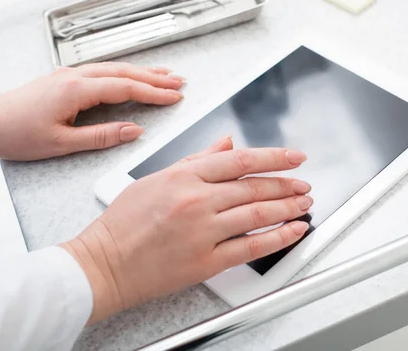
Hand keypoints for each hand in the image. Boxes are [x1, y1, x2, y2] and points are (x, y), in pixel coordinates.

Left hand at [0, 62, 183, 160]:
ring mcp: (70, 75)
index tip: (174, 97)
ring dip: (142, 71)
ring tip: (164, 75)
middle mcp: (75, 77)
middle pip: (125, 73)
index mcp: (76, 90)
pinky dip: (124, 72)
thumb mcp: (62, 143)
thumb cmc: (16, 133)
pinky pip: (103, 70)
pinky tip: (131, 75)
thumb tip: (133, 131)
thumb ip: (102, 136)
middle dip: (155, 78)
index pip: (126, 89)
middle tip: (179, 83)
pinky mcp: (65, 79)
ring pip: (115, 68)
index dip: (153, 93)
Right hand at [61, 138, 311, 323]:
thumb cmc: (123, 223)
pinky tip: (293, 231)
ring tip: (304, 204)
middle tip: (304, 184)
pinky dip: (278, 238)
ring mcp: (202, 231)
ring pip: (257, 214)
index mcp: (183, 176)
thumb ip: (197, 160)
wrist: (103, 264)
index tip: (295, 157)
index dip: (274, 157)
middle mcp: (196, 201)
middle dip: (286, 185)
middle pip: (254, 187)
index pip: (241, 160)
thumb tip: (227, 143)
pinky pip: (250, 247)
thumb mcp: (156, 178)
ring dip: (288, 208)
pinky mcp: (205, 261)